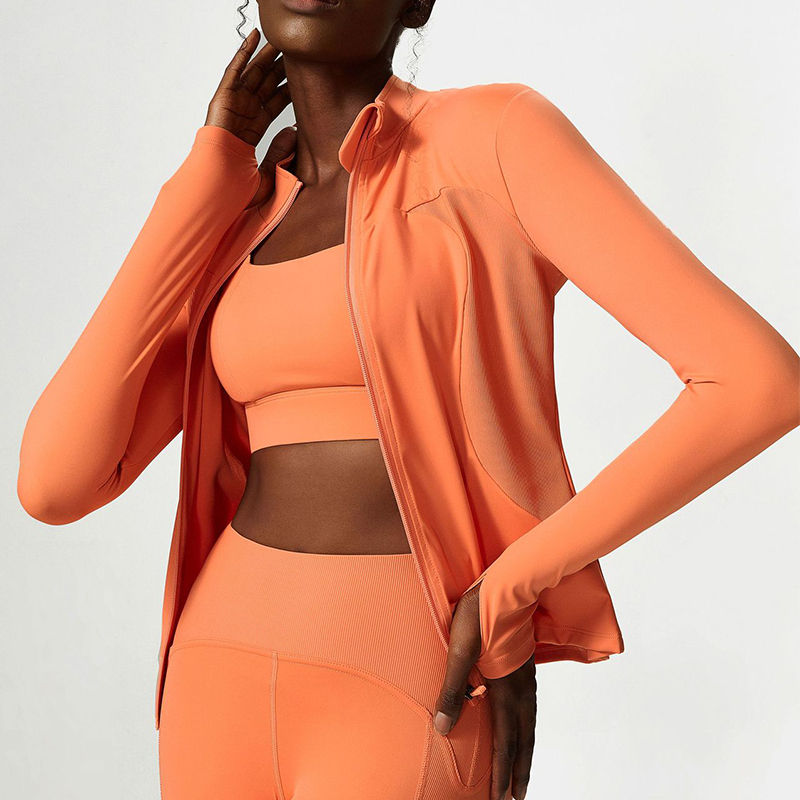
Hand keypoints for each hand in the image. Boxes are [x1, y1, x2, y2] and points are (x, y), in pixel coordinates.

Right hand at [205, 28, 296, 208]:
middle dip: (280, 69)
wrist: (218, 187)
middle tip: (297, 54)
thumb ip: (281, 151)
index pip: (274, 103)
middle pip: (265, 85)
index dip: (288, 89)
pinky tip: (254, 37)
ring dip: (266, 56)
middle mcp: (243, 114)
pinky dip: (243, 52)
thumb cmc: (238, 188)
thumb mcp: (268, 172)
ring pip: (253, 74)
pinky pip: (234, 71)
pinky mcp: (222, 99)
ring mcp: (232, 106)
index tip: (305, 78)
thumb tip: (294, 131)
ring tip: (281, 40)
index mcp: (253, 130)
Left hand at [434, 581, 536, 799]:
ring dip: (524, 751)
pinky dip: (525, 726)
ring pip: (528, 723)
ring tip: (521, 772)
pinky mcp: (523, 665)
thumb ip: (452, 690)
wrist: (504, 584)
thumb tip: (441, 728)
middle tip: (517, 798)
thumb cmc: (477, 614)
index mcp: (505, 689)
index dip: (502, 772)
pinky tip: (516, 724)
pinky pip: (527, 706)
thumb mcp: (458, 651)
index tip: (502, 798)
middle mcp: (520, 688)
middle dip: (518, 771)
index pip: (505, 741)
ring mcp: (525, 676)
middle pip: (523, 739)